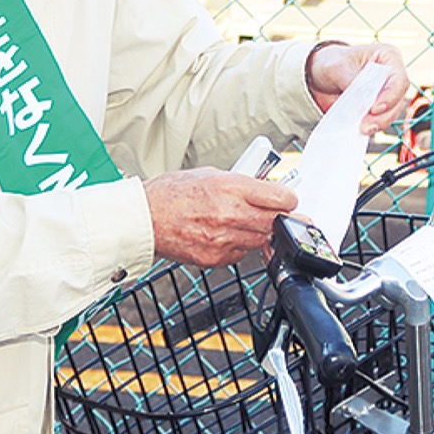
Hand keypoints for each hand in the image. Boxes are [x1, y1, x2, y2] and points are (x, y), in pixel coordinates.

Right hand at [144, 169, 298, 266]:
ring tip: (242, 222)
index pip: (280, 198)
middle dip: (281, 219)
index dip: (289, 200)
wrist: (144, 219)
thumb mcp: (210, 175)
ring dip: (259, 233)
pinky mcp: (216, 258)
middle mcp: (230, 214)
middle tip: (282, 217)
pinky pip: (241, 254)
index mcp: (230, 187)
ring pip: (261, 241)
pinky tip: (224, 235)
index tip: (288, 201)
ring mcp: (223, 239)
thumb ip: (241, 184)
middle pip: (276, 222)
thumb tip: (264, 190)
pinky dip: (239, 246)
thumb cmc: (170, 194)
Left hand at [305, 40, 409, 134]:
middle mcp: (391, 76)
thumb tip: (361, 99)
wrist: (320, 77)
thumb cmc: (331, 63)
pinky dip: (372, 126)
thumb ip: (350, 81)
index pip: (399, 79)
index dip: (390, 96)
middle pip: (398, 99)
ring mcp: (387, 94)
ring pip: (392, 113)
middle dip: (384, 115)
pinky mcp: (378, 109)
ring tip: (363, 129)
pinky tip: (360, 130)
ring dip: (379, 124)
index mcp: (388, 57)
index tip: (374, 108)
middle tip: (366, 125)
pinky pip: (381, 121)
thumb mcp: (336, 67)